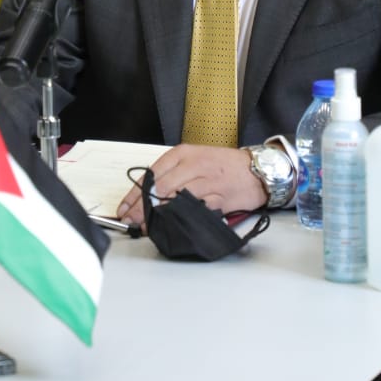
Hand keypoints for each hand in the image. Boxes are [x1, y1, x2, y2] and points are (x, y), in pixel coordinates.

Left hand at [115, 144, 266, 228]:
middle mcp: (193, 164)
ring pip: (175, 198)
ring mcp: (206, 180)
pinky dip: (180, 220)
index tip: (124, 209)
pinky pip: (195, 209)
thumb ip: (173, 174)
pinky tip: (170, 227)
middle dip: (141, 208)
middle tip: (130, 222)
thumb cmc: (223, 166)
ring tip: (146, 228)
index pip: (152, 173)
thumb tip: (146, 198)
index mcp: (184, 153)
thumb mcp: (195, 160)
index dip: (135, 194)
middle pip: (160, 187)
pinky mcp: (218, 197)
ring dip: (157, 216)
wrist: (256, 170)